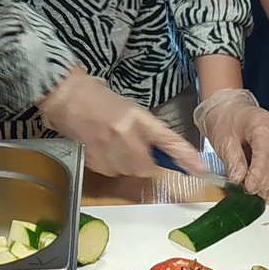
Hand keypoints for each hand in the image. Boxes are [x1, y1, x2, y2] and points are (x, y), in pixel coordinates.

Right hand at [38, 68, 205, 177]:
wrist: (67, 97)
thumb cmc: (100, 100)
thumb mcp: (130, 109)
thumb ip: (146, 131)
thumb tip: (162, 155)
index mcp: (138, 117)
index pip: (167, 140)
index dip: (185, 157)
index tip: (201, 169)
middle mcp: (124, 134)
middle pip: (146, 166)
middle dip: (143, 161)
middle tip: (131, 146)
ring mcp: (108, 148)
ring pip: (128, 171)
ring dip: (125, 164)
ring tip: (111, 143)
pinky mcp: (93, 159)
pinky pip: (111, 172)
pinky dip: (110, 165)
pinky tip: (101, 147)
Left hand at [193, 89, 268, 204]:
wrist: (229, 109)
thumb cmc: (225, 120)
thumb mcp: (223, 139)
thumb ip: (232, 160)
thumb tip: (238, 180)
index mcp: (262, 125)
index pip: (264, 152)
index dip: (258, 172)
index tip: (249, 188)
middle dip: (268, 182)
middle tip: (256, 198)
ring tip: (263, 201)